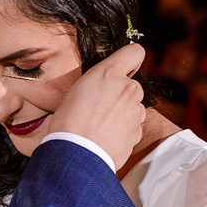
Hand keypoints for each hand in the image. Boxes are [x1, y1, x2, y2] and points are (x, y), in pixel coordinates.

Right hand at [45, 43, 145, 170]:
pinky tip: (107, 138)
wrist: (75, 154)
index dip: (130, 60)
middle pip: (133, 86)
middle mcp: (126, 88)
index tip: (125, 68)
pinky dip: (124, 132)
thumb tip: (102, 86)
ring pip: (135, 108)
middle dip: (122, 95)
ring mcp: (135, 111)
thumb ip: (98, 83)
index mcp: (108, 74)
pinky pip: (134, 127)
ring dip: (124, 115)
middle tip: (102, 108)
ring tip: (103, 126)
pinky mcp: (137, 131)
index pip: (134, 52)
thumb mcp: (77, 90)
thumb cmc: (68, 123)